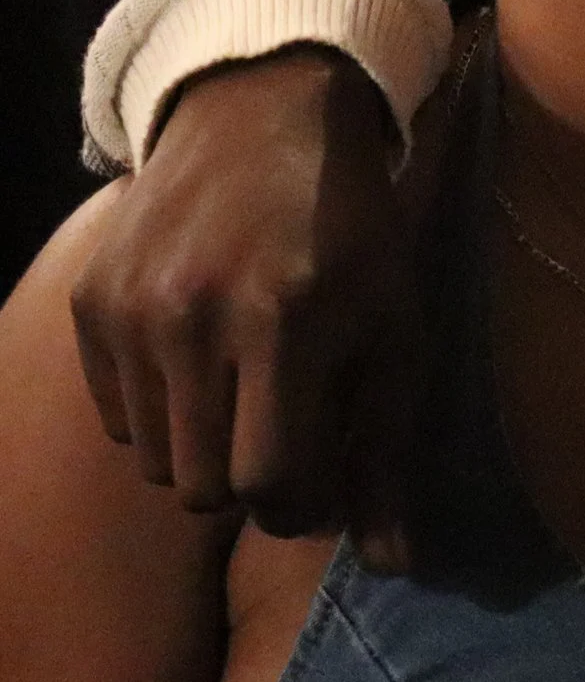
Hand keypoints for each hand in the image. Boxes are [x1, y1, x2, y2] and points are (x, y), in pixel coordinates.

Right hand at [69, 48, 427, 563]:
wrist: (265, 116)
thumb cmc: (352, 227)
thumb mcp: (395, 319)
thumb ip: (389, 446)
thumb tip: (394, 565)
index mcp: (288, 317)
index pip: (271, 479)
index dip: (301, 495)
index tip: (322, 468)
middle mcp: (198, 314)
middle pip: (204, 485)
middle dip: (250, 477)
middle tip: (285, 424)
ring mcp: (134, 308)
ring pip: (155, 461)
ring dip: (203, 444)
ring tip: (246, 380)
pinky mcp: (91, 300)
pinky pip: (117, 418)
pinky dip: (159, 409)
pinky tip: (201, 351)